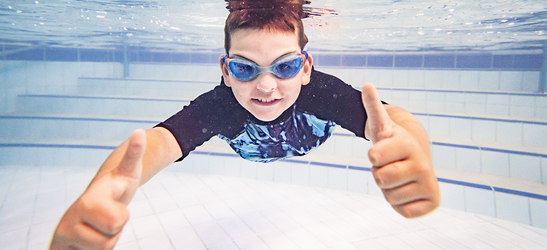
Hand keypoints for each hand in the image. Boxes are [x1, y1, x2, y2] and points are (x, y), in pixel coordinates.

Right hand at [50, 129, 145, 249]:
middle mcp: (70, 217)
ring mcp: (62, 234)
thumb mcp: (127, 172)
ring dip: (105, 242)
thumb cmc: (113, 189)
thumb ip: (134, 154)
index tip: (118, 206)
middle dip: (115, 231)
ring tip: (99, 227)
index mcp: (89, 199)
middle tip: (109, 218)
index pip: (115, 219)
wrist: (89, 207)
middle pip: (109, 242)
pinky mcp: (58, 248)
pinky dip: (94, 249)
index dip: (120, 218)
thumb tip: (140, 131)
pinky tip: (86, 241)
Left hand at [362, 83, 439, 217]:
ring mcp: (429, 184)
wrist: (417, 161)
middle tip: (391, 166)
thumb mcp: (382, 127)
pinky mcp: (432, 203)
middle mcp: (423, 164)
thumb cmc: (394, 145)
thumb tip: (366, 85)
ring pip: (389, 196)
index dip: (374, 156)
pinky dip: (400, 205)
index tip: (384, 151)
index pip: (373, 156)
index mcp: (408, 144)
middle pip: (380, 179)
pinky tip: (408, 191)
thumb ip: (373, 108)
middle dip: (379, 175)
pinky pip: (403, 211)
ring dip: (389, 190)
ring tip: (399, 178)